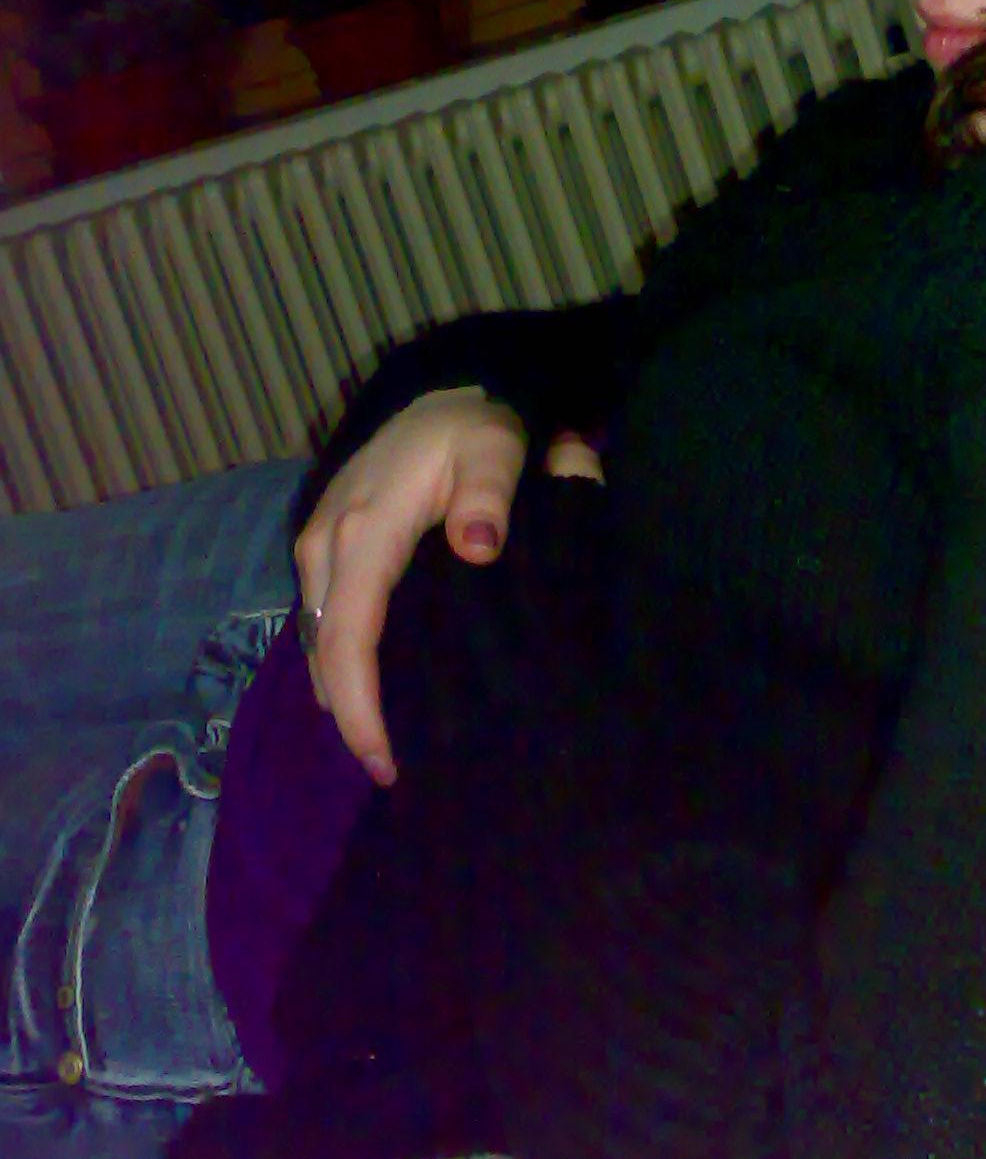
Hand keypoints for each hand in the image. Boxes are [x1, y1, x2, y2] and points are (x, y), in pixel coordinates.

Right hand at [293, 385, 527, 783]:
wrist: (445, 389)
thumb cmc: (474, 427)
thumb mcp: (494, 448)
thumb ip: (489, 494)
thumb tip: (479, 546)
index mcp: (365, 529)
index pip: (349, 636)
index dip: (360, 708)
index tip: (385, 760)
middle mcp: (326, 542)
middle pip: (324, 649)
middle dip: (349, 715)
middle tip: (391, 769)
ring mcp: (318, 542)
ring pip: (317, 637)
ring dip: (341, 690)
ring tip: (384, 741)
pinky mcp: (324, 544)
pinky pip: (323, 617)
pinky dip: (339, 659)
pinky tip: (371, 688)